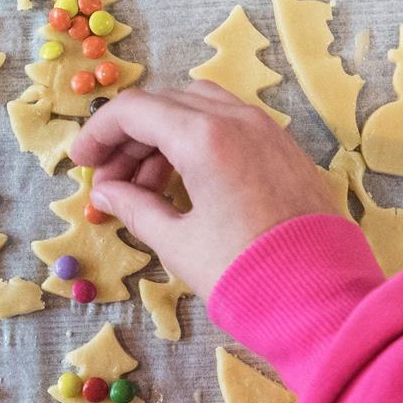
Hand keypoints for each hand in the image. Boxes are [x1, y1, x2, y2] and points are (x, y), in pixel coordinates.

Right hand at [69, 82, 338, 299]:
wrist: (321, 298)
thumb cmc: (245, 273)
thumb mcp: (178, 243)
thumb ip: (135, 208)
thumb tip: (106, 192)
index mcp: (205, 137)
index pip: (134, 111)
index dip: (98, 133)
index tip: (81, 163)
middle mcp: (238, 120)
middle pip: (166, 104)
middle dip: (130, 137)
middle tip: (110, 181)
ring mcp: (268, 131)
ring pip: (200, 109)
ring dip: (164, 138)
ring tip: (145, 188)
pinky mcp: (286, 150)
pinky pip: (232, 126)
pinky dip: (199, 142)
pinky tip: (186, 183)